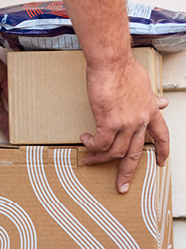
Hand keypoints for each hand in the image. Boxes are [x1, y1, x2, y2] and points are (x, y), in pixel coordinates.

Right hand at [80, 57, 169, 193]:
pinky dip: (92, 145)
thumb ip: (150, 97)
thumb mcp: (143, 83)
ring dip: (101, 158)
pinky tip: (85, 141)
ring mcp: (126, 123)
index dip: (162, 151)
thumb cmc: (123, 67)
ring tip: (90, 158)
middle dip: (127, 172)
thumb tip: (161, 103)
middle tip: (122, 185)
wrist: (111, 62)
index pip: (162, 135)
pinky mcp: (109, 122)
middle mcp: (140, 120)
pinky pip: (100, 143)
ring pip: (115, 151)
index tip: (160, 163)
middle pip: (135, 152)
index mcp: (150, 111)